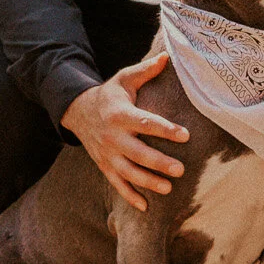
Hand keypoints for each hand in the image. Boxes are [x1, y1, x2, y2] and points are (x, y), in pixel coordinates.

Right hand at [60, 50, 190, 211]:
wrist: (78, 112)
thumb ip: (146, 71)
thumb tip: (168, 56)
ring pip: (128, 172)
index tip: (185, 134)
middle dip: (158, 162)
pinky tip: (145, 207)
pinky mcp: (104, 166)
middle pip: (137, 153)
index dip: (165, 129)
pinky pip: (117, 184)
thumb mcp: (124, 79)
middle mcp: (113, 137)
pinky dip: (129, 196)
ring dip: (147, 182)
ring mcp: (107, 154)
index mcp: (120, 114)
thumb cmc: (109, 95)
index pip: (145, 122)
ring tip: (169, 188)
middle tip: (180, 169)